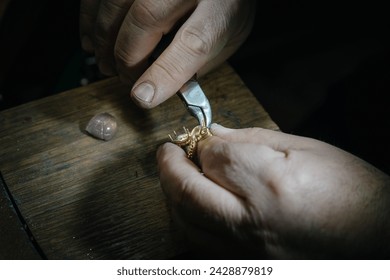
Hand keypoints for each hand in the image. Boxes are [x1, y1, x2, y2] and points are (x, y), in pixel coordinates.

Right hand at [79, 0, 255, 107]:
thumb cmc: (224, 5)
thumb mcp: (227, 37)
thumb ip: (199, 60)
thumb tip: (161, 86)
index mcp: (220, 8)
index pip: (194, 43)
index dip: (165, 73)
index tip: (143, 97)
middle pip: (146, 20)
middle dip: (128, 59)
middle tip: (125, 80)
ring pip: (116, 4)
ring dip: (104, 40)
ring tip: (106, 63)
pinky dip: (90, 17)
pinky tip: (93, 37)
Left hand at [157, 124, 389, 258]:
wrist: (374, 240)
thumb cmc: (350, 191)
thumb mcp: (306, 149)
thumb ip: (253, 139)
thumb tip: (215, 134)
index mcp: (272, 184)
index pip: (213, 157)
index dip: (201, 144)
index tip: (200, 138)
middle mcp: (253, 223)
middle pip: (186, 192)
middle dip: (168, 167)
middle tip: (168, 152)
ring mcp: (247, 252)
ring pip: (185, 223)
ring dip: (172, 195)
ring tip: (177, 176)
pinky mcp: (245, 265)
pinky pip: (200, 245)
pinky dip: (187, 221)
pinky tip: (194, 205)